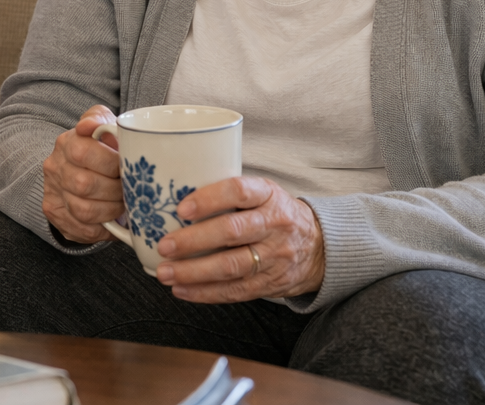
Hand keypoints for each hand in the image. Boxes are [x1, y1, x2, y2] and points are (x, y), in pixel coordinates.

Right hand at [41, 105, 122, 243]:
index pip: (83, 153)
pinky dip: (103, 228)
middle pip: (84, 185)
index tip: (127, 167)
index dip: (111, 163)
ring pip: (83, 210)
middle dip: (115, 190)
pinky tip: (113, 221)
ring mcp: (53, 192)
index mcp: (66, 143)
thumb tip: (89, 126)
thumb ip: (99, 119)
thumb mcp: (101, 125)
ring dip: (110, 211)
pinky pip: (81, 229)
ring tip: (123, 205)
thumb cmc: (99, 147)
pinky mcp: (55, 214)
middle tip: (130, 190)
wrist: (75, 167)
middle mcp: (55, 168)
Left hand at [153, 176, 325, 301]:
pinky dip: (205, 292)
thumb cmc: (276, 214)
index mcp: (268, 195)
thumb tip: (176, 194)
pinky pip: (235, 291)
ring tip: (166, 272)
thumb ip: (230, 195)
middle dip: (193, 241)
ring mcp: (274, 257)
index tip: (182, 209)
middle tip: (165, 246)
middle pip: (231, 232)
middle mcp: (274, 225)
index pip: (239, 191)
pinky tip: (182, 289)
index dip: (209, 199)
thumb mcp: (263, 193)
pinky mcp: (271, 283)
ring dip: (194, 272)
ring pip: (231, 266)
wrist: (319, 247)